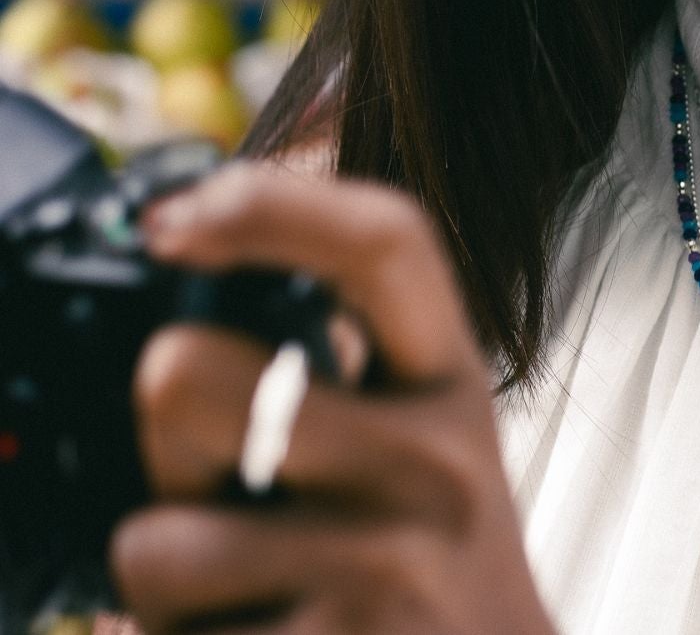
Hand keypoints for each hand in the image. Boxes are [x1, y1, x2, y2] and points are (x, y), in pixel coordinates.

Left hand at [110, 163, 553, 634]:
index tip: (169, 219)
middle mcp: (435, 463)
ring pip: (151, 543)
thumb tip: (182, 329)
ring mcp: (388, 570)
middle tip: (229, 488)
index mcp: (451, 381)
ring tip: (250, 596)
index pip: (387, 242)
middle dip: (164, 442)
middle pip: (187, 377)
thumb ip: (333, 378)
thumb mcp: (417, 447)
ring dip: (165, 581)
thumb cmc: (428, 566)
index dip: (272, 203)